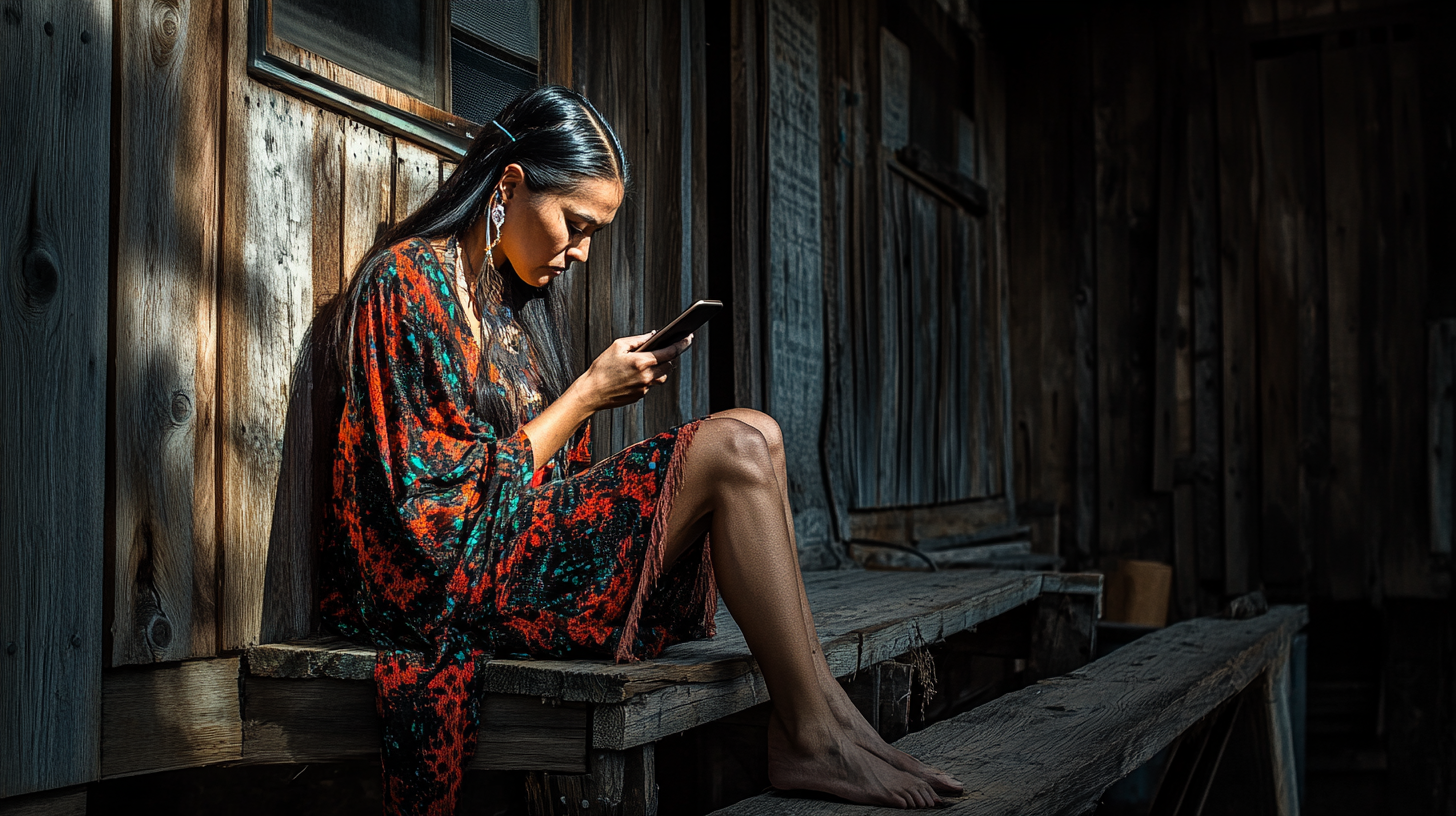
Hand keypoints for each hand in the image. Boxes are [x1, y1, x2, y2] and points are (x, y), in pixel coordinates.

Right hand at [570, 331, 692, 411]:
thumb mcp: (617, 347)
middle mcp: (646, 376)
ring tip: (653, 360)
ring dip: (662, 368)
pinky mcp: (640, 395)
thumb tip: (653, 335)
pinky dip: (649, 377)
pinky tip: (638, 372)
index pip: (669, 352)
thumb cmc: (602, 368)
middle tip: (670, 347)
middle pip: (669, 365)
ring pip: (662, 376)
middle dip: (671, 355)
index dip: (682, 344)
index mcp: (641, 362)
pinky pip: (651, 384)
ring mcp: (644, 388)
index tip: (689, 337)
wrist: (591, 392)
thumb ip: (638, 339)